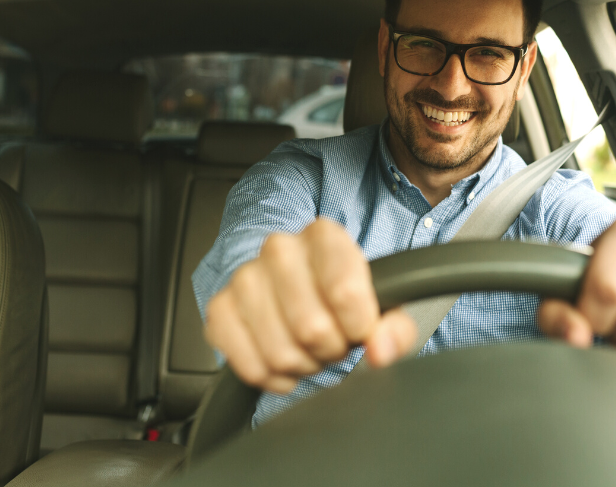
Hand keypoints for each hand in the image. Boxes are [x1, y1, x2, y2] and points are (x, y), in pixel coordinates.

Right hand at [204, 218, 416, 393]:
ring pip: (280, 352)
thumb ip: (395, 329)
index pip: (345, 293)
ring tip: (309, 348)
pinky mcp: (220, 310)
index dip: (359, 327)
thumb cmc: (344, 298)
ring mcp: (245, 278)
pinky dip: (273, 378)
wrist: (304, 293)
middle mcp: (280, 249)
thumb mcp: (383, 308)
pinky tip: (284, 363)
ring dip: (303, 365)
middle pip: (311, 328)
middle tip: (334, 341)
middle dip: (331, 349)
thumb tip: (382, 351)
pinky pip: (249, 366)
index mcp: (324, 236)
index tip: (360, 328)